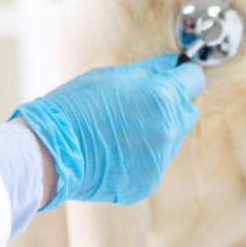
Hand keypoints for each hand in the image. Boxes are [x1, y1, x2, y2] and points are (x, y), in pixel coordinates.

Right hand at [9, 54, 204, 208]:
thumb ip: (149, 70)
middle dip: (171, 105)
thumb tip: (170, 64)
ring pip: (171, 139)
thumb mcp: (112, 76)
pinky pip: (154, 163)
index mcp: (162, 97)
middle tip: (142, 103)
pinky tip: (116, 150)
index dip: (183, 75)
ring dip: (156, 132)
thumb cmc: (75, 107)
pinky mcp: (147, 182)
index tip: (176, 76)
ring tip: (121, 129)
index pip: (194, 80)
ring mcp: (159, 160)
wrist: (51, 151)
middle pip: (186, 112)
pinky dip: (141, 156)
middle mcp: (168, 130)